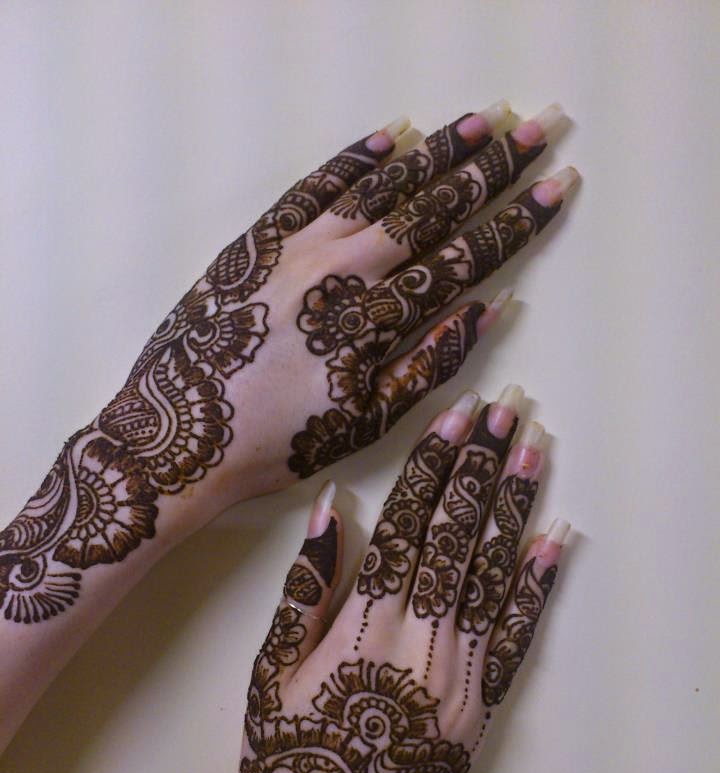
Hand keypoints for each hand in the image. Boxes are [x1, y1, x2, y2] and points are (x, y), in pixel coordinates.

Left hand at [0, 102, 575, 620]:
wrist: (176, 438)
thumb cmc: (277, 442)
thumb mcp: (365, 422)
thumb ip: (429, 364)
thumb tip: (487, 309)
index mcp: (376, 320)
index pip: (461, 258)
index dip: (513, 223)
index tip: (555, 188)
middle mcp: (343, 269)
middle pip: (430, 209)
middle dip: (489, 169)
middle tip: (534, 131)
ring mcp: (298, 249)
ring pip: (378, 189)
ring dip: (432, 153)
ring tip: (477, 123)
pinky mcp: (257, 242)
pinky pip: (312, 188)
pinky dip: (351, 161)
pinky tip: (385, 138)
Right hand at [230, 387, 569, 772]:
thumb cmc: (285, 759)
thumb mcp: (271, 671)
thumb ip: (306, 589)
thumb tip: (331, 513)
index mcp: (363, 623)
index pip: (407, 524)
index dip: (433, 466)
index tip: (458, 418)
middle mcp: (420, 638)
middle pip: (457, 534)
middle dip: (482, 465)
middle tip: (508, 410)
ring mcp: (458, 673)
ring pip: (493, 573)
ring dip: (515, 507)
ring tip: (533, 451)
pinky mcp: (481, 707)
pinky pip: (518, 635)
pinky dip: (538, 585)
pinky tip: (555, 541)